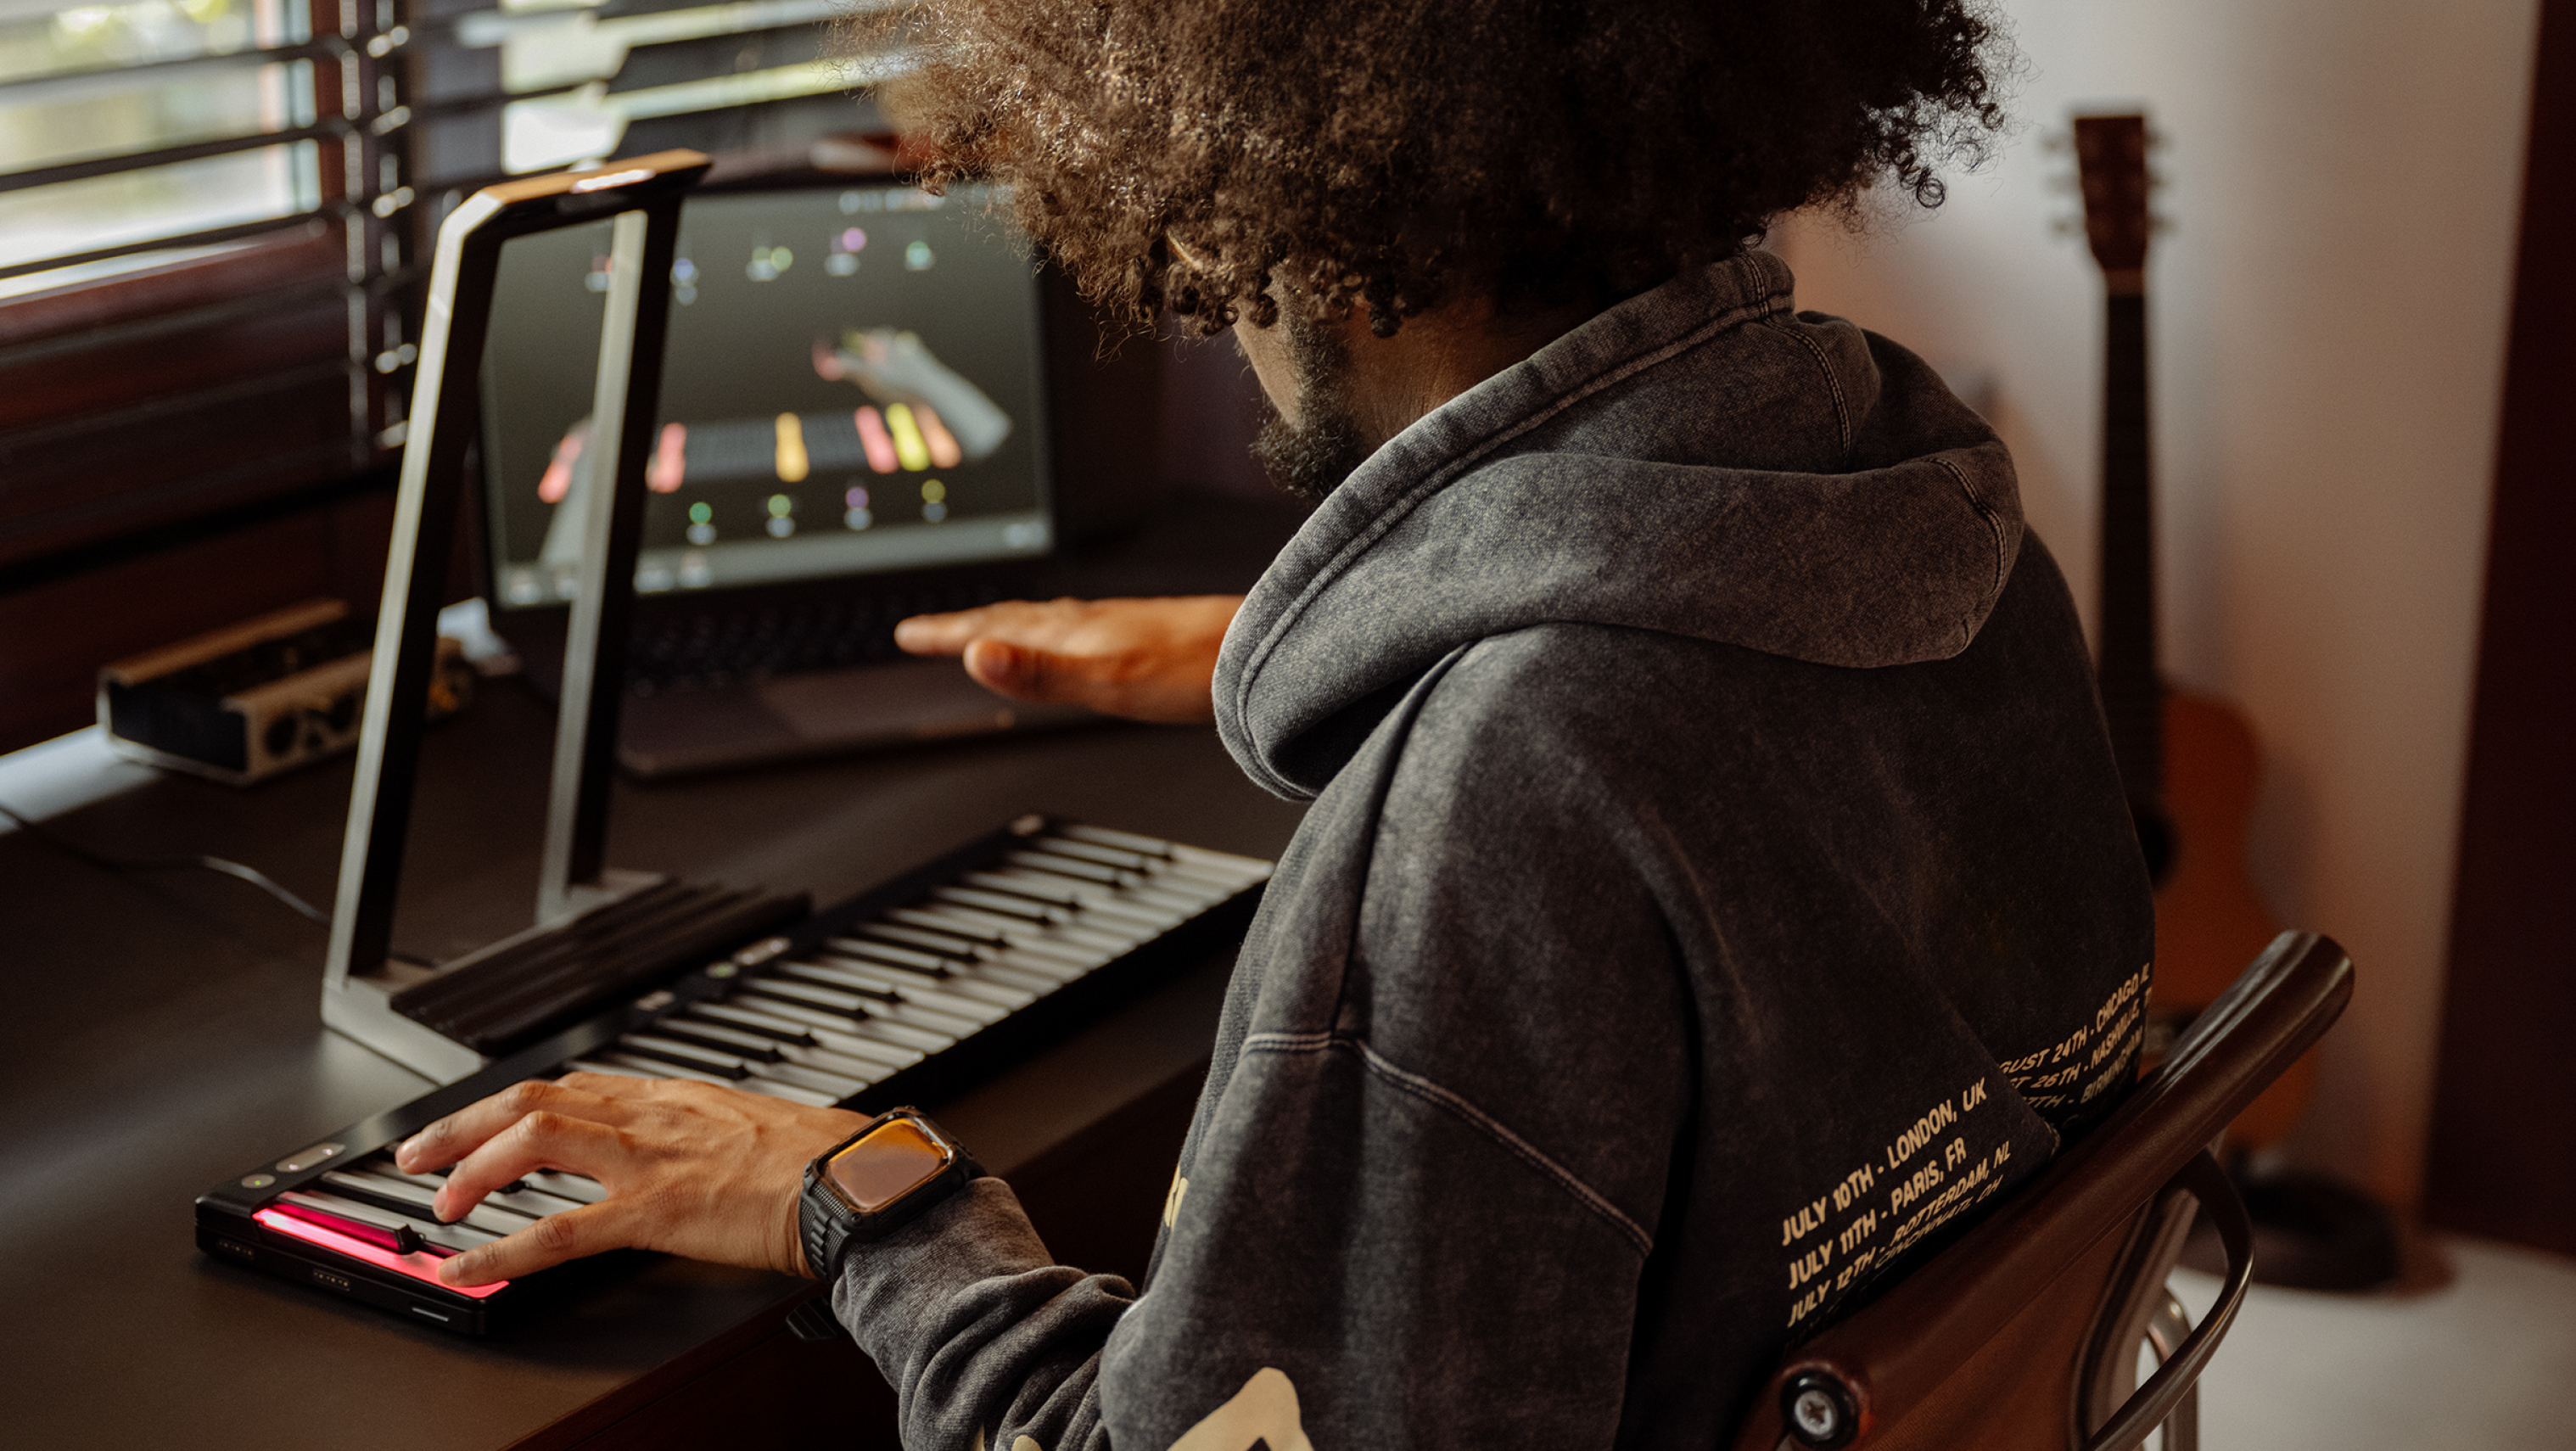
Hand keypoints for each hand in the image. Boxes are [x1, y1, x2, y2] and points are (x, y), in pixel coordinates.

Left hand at [392, 1073, 863, 1286]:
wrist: (857, 1182)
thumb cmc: (823, 1166)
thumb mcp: (755, 1134)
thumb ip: (712, 1140)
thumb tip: (697, 1160)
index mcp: (677, 1098)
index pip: (577, 1086)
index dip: (517, 1106)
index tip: (484, 1125)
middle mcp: (654, 1114)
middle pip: (535, 1098)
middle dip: (466, 1124)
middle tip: (422, 1153)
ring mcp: (650, 1158)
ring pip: (533, 1138)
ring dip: (472, 1168)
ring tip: (439, 1203)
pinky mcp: (655, 1209)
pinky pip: (558, 1229)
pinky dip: (500, 1248)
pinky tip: (468, 1265)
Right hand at [893, 595, 1242, 724]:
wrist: (1265, 649)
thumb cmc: (1196, 669)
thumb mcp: (1106, 681)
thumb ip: (1041, 674)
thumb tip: (976, 658)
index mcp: (1072, 633)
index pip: (994, 630)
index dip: (948, 634)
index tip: (907, 634)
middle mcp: (1091, 622)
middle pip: (1013, 621)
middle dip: (968, 626)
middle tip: (930, 631)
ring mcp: (1118, 627)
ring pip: (1046, 622)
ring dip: (1008, 627)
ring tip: (989, 631)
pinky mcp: (1145, 637)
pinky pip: (1079, 630)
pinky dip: (1053, 634)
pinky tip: (1075, 643)